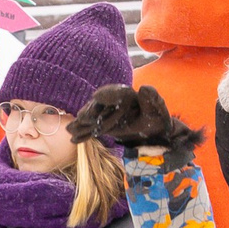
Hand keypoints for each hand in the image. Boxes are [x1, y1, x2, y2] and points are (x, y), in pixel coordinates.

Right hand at [71, 83, 204, 161]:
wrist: (154, 132)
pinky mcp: (103, 124)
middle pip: (97, 106)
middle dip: (89, 112)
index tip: (97, 97)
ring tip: (70, 130)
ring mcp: (105, 114)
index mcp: (125, 94)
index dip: (105, 95)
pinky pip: (91, 129)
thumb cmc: (157, 119)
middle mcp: (112, 102)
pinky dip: (83, 134)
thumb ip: (152, 99)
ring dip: (81, 124)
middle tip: (81, 118)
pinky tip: (74, 139)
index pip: (112, 92)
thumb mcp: (157, 110)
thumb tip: (144, 88)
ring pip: (91, 118)